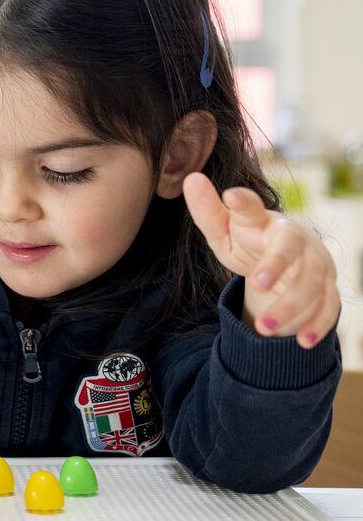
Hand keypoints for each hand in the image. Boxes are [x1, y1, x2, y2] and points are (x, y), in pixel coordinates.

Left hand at [183, 172, 339, 347]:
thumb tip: (191, 178)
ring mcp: (317, 263)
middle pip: (293, 250)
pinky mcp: (328, 287)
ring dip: (290, 306)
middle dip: (277, 267)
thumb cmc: (248, 239)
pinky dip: (318, 324)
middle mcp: (297, 239)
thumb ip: (208, 209)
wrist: (281, 261)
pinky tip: (302, 341)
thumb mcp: (223, 229)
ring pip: (312, 283)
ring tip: (262, 327)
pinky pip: (329, 305)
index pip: (254, 210)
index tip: (231, 197)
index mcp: (266, 220)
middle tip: (256, 284)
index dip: (244, 204)